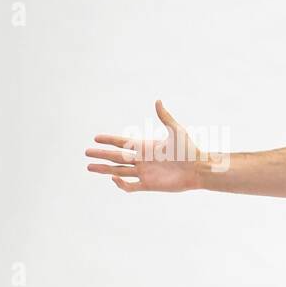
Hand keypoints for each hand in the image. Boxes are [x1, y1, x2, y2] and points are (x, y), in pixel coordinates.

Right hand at [85, 101, 208, 191]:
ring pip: (119, 171)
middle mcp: (142, 159)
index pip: (122, 142)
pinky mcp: (149, 185)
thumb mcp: (176, 131)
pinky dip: (120, 184)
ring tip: (89, 167)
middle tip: (86, 153)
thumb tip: (157, 100)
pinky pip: (131, 186)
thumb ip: (165, 117)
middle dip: (101, 155)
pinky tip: (113, 178)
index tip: (96, 138)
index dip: (109, 140)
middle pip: (116, 157)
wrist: (199, 168)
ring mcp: (145, 173)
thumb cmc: (190, 149)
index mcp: (146, 146)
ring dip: (104, 170)